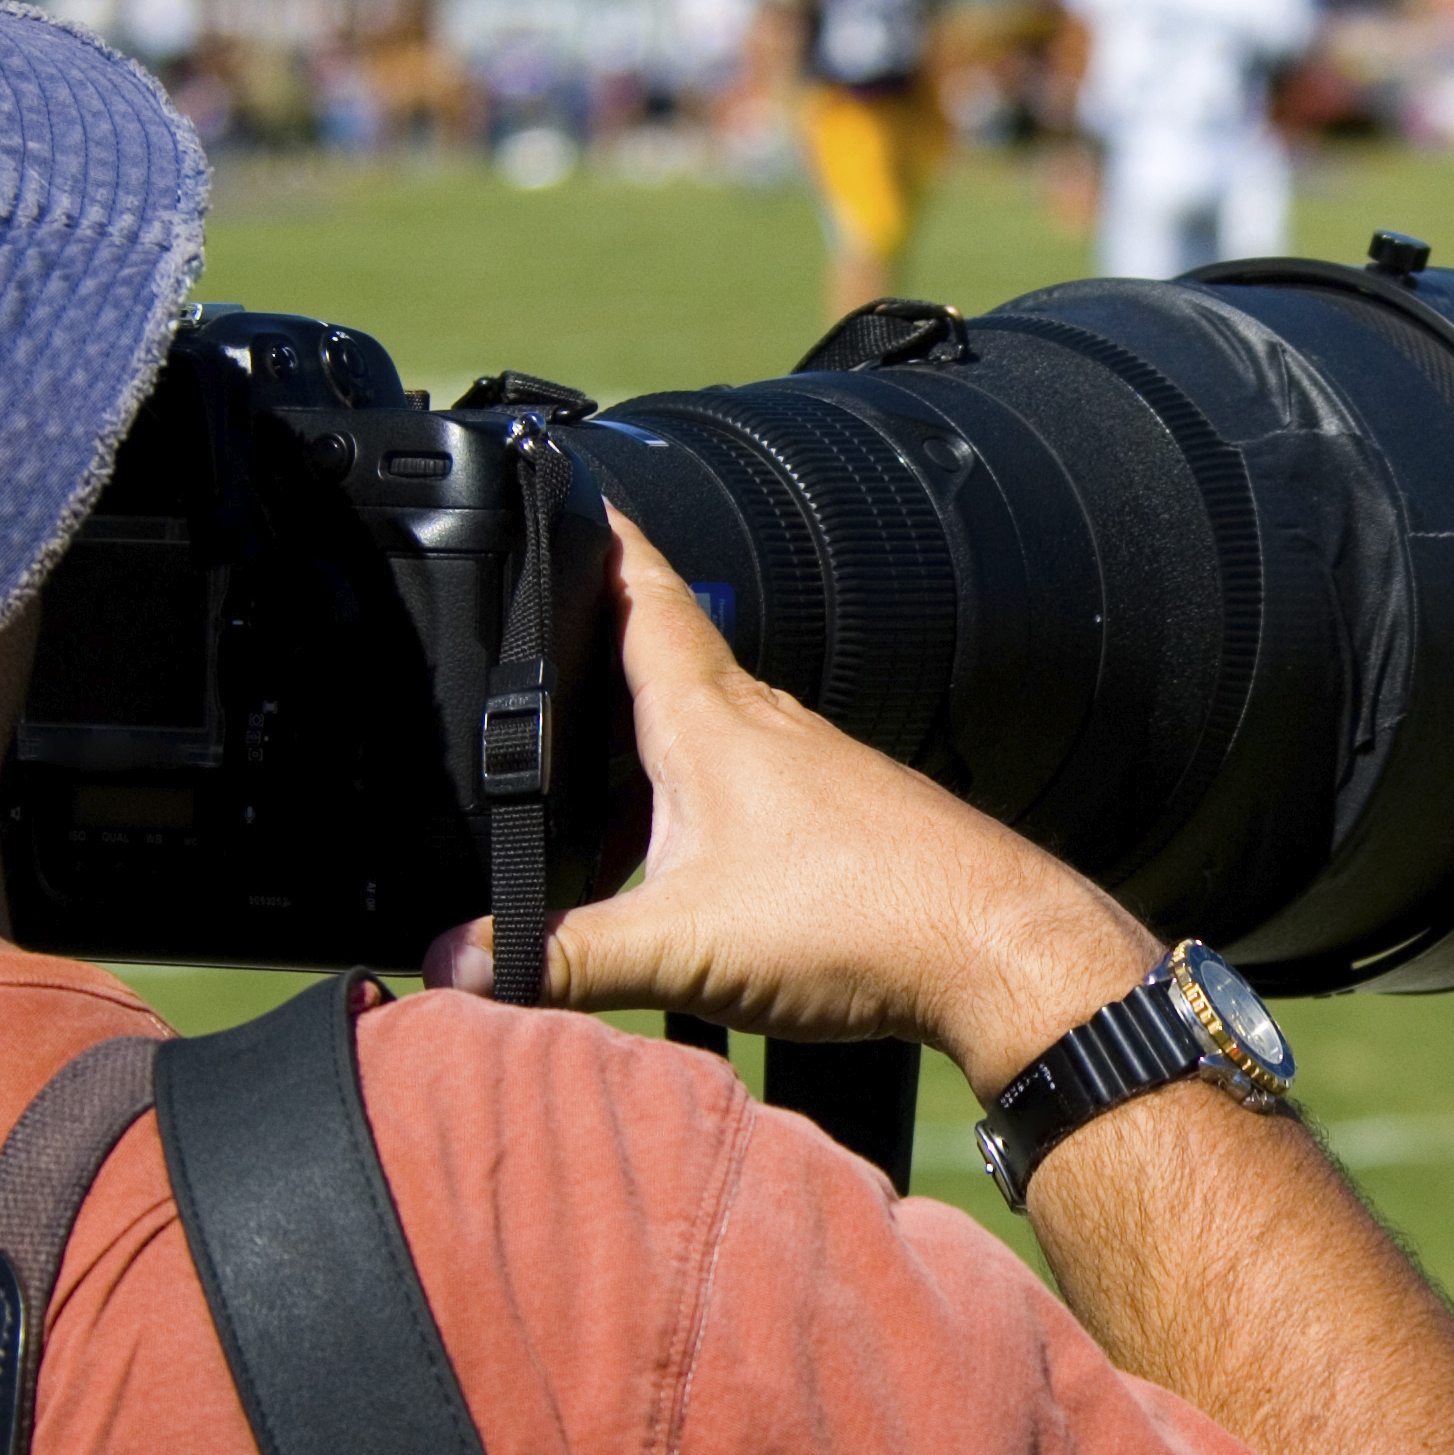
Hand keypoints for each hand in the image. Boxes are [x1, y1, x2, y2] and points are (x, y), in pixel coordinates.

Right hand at [424, 511, 1154, 1092]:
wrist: (997, 951)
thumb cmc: (863, 918)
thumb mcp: (681, 948)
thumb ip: (561, 957)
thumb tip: (456, 964)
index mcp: (709, 720)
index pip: (641, 596)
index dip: (596, 541)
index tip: (562, 491)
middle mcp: (761, 725)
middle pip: (661, 661)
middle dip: (595, 657)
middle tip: (530, 665)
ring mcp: (807, 769)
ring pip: (702, 734)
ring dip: (643, 753)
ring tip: (581, 807)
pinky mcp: (839, 821)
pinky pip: (744, 790)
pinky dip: (695, 808)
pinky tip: (682, 872)